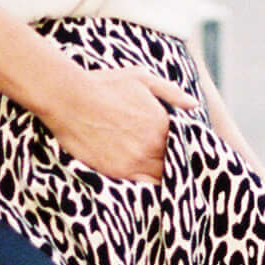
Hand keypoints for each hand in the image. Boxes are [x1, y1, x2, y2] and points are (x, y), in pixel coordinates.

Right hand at [47, 64, 181, 186]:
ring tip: (160, 173)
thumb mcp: (141, 79)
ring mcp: (136, 161)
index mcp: (162, 123)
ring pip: (161, 177)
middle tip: (173, 162)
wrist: (70, 99)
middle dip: (175, 162)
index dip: (184, 146)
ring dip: (163, 175)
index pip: (185, 143)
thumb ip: (171, 92)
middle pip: (174, 162)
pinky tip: (146, 180)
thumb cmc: (104, 85)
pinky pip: (142, 185)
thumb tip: (194, 105)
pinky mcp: (117, 172)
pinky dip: (147, 184)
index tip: (181, 146)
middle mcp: (153, 145)